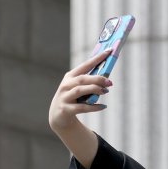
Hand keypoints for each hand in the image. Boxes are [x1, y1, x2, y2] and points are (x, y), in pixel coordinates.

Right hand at [48, 51, 113, 166]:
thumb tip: (108, 79)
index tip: (109, 51)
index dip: (97, 58)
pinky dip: (94, 107)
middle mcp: (66, 85)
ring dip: (94, 90)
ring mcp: (64, 97)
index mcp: (70, 76)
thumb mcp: (79, 89)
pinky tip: (103, 106)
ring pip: (80, 90)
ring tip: (105, 91)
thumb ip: (90, 83)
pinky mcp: (66, 110)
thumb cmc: (73, 99)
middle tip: (109, 82)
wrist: (58, 117)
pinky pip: (82, 107)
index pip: (85, 65)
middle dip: (97, 79)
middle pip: (82, 78)